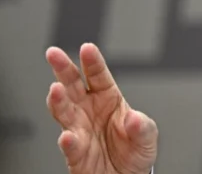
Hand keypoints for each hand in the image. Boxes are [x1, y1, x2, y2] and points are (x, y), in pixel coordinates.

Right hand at [45, 43, 157, 173]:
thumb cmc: (134, 151)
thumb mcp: (147, 135)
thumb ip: (142, 126)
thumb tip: (135, 119)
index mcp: (107, 98)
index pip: (97, 75)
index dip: (92, 61)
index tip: (87, 48)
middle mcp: (88, 110)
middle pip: (72, 85)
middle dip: (63, 69)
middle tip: (54, 54)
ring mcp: (79, 129)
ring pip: (64, 111)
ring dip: (58, 101)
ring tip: (56, 90)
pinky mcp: (76, 152)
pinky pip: (70, 145)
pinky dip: (68, 141)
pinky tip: (68, 136)